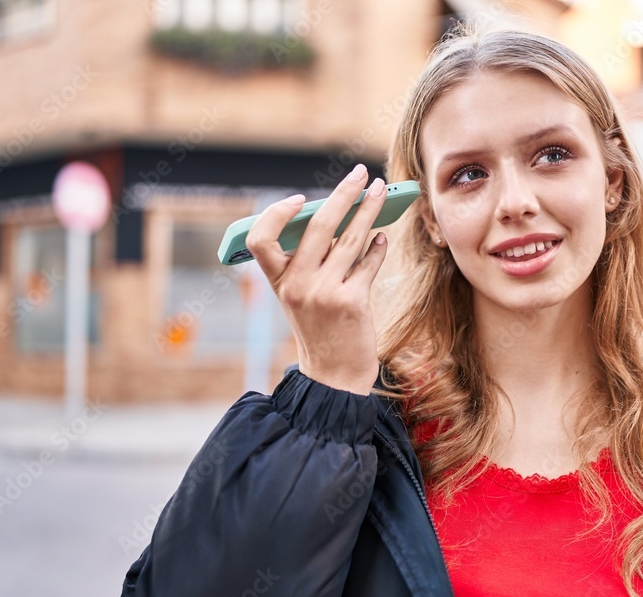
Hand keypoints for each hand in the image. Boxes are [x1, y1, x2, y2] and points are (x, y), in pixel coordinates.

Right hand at [246, 164, 388, 395]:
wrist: (333, 375)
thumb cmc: (320, 331)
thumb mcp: (301, 298)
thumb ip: (309, 264)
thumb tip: (336, 219)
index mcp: (278, 283)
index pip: (260, 239)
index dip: (276, 214)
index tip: (301, 199)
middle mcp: (297, 285)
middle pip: (317, 226)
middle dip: (343, 194)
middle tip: (359, 175)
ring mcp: (324, 293)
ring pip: (350, 238)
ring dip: (369, 210)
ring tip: (380, 193)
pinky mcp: (351, 302)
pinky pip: (368, 263)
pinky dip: (377, 247)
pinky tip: (382, 238)